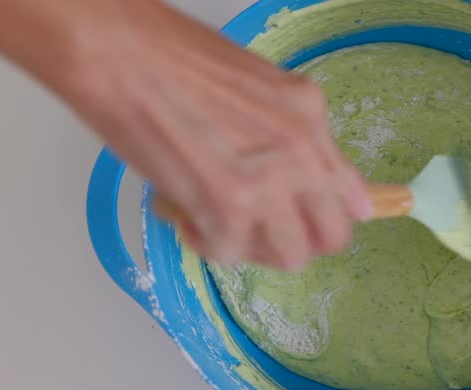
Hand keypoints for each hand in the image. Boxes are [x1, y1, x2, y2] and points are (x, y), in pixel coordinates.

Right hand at [53, 3, 371, 269]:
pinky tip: (187, 215)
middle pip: (331, 237)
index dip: (325, 217)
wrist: (118, 52)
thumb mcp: (253, 88)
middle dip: (296, 240)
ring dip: (254, 248)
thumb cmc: (167, 56)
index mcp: (310, 116)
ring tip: (219, 221)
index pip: (351, 195)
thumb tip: (293, 176)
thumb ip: (283, 133)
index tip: (304, 222)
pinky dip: (207, 243)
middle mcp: (302, 151)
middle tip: (259, 229)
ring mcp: (270, 181)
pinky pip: (231, 254)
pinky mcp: (228, 206)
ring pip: (289, 256)